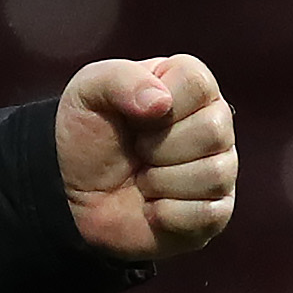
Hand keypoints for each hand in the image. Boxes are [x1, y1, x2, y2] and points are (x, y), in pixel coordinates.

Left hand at [56, 54, 236, 260]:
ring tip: (141, 176)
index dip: (156, 104)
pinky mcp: (215, 210)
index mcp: (188, 84)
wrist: (72, 190)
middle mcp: (214, 122)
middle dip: (156, 147)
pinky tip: (151, 205)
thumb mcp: (88, 91)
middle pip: (213, 131)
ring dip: (159, 181)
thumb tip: (161, 102)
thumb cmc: (86, 133)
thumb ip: (120, 79)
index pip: (198, 83)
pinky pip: (208, 213)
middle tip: (136, 149)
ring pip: (214, 175)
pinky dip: (166, 213)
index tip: (133, 116)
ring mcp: (220, 168)